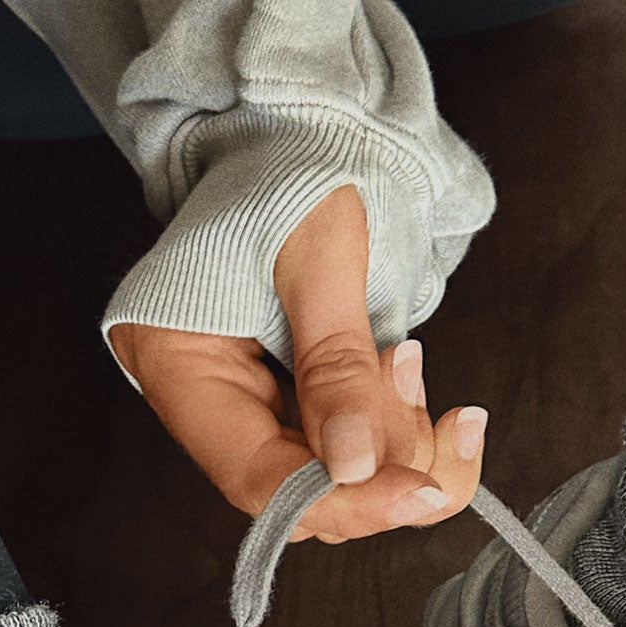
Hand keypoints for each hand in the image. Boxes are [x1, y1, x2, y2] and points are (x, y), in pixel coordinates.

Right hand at [108, 185, 486, 542]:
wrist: (300, 128)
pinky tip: (418, 383)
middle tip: (450, 423)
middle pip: (295, 492)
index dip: (340, 498)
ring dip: (400, 448)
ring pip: (331, 479)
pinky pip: (346, 448)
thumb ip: (336, 364)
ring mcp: (247, 403)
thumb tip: (358, 467)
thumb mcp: (318, 256)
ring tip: (416, 366)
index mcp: (175, 362)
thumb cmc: (292, 168)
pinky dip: (397, 432)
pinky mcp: (288, 399)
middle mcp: (202, 399)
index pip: (255, 475)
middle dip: (384, 471)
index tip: (420, 492)